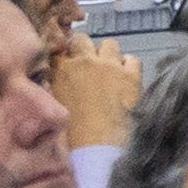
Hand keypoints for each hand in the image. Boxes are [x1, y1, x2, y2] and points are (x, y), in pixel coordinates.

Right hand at [49, 33, 141, 150]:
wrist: (98, 148)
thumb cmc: (71, 134)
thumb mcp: (54, 106)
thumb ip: (54, 88)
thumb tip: (56, 81)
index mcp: (60, 71)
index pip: (58, 50)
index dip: (64, 55)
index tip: (67, 62)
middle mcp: (84, 62)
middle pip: (82, 40)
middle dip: (84, 49)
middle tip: (88, 65)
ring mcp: (109, 66)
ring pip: (109, 44)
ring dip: (108, 55)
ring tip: (108, 71)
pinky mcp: (131, 75)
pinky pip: (132, 59)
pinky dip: (129, 66)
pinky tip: (126, 79)